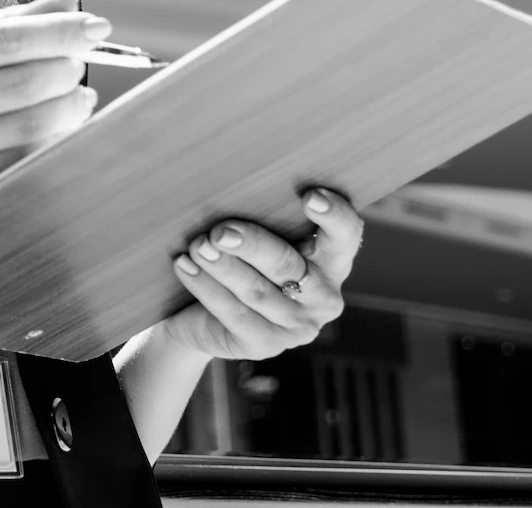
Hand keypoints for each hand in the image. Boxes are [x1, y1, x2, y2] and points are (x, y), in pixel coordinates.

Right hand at [0, 0, 105, 232]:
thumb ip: (5, 24)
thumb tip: (68, 1)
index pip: (4, 40)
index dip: (58, 31)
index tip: (96, 26)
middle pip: (23, 82)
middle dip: (67, 67)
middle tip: (79, 60)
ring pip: (32, 124)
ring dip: (70, 105)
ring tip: (78, 95)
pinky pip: (25, 158)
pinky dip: (54, 138)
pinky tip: (60, 125)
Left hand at [157, 188, 363, 361]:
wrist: (202, 315)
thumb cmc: (239, 260)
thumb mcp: (258, 239)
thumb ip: (265, 218)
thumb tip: (235, 185)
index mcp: (332, 263)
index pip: (347, 237)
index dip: (335, 217)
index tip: (310, 196)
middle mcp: (324, 298)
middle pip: (288, 266)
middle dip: (253, 245)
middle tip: (221, 231)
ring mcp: (297, 327)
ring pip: (257, 292)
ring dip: (223, 267)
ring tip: (199, 246)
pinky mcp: (265, 346)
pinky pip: (233, 313)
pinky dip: (206, 287)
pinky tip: (185, 266)